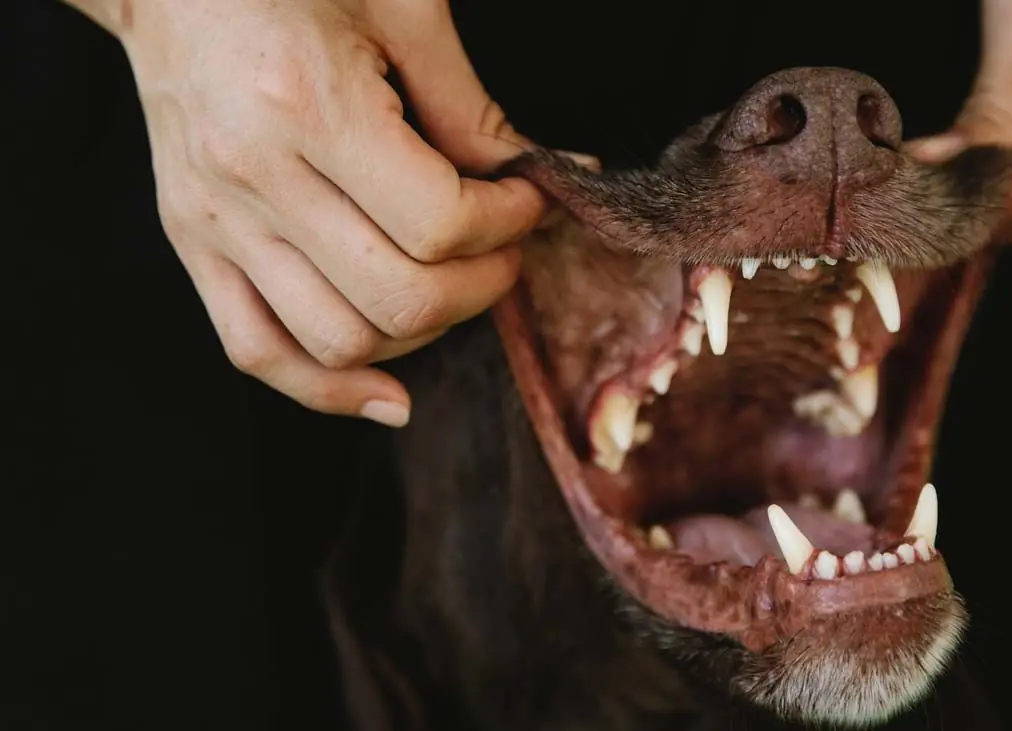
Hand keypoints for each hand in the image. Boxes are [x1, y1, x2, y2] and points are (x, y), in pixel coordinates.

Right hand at [69, 0, 547, 425]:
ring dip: (421, 331)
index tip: (528, 196)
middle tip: (505, 246)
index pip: (440, 222)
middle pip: (400, 295)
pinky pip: (259, 352)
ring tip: (450, 284)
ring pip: (339, 340)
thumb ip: (469, 105)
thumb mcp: (399, 9)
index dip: (509, 222)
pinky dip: (329, 389)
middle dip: (483, 284)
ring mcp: (217, 222)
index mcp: (310, 107)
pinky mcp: (194, 245)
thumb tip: (543, 173)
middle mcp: (256, 178)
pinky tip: (388, 394)